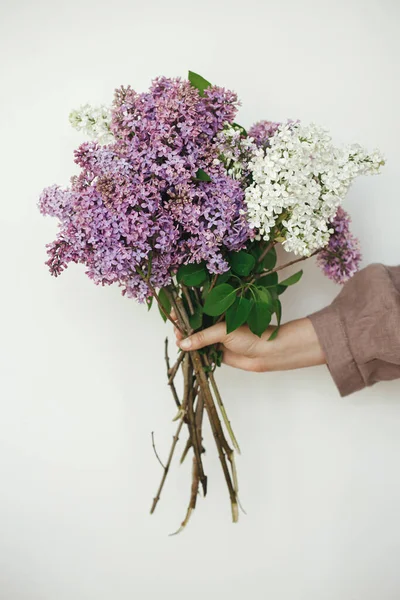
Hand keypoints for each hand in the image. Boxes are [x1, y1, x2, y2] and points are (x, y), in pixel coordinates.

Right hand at [173, 313, 325, 372]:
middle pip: (193, 325)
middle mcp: (215, 324)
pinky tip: (186, 353)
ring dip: (187, 341)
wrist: (268, 352)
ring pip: (195, 339)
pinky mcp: (217, 352)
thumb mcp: (224, 332)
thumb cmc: (251, 335)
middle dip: (183, 328)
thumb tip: (183, 343)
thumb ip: (202, 337)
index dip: (183, 311)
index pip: (196, 308)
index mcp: (218, 311)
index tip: (173, 314)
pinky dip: (193, 354)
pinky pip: (201, 353)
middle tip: (178, 332)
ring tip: (180, 343)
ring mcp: (215, 338)